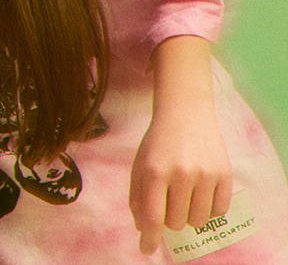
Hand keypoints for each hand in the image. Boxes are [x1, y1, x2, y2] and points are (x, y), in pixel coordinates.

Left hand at [128, 36, 232, 254]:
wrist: (186, 113)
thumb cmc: (158, 142)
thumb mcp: (139, 165)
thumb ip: (138, 197)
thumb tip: (143, 228)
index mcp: (154, 172)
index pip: (153, 217)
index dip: (150, 238)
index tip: (147, 249)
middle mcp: (181, 174)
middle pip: (175, 223)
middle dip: (169, 219)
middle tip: (168, 202)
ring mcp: (205, 175)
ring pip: (197, 220)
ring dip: (188, 215)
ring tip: (184, 196)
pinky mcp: (225, 174)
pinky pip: (219, 210)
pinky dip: (208, 209)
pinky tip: (200, 194)